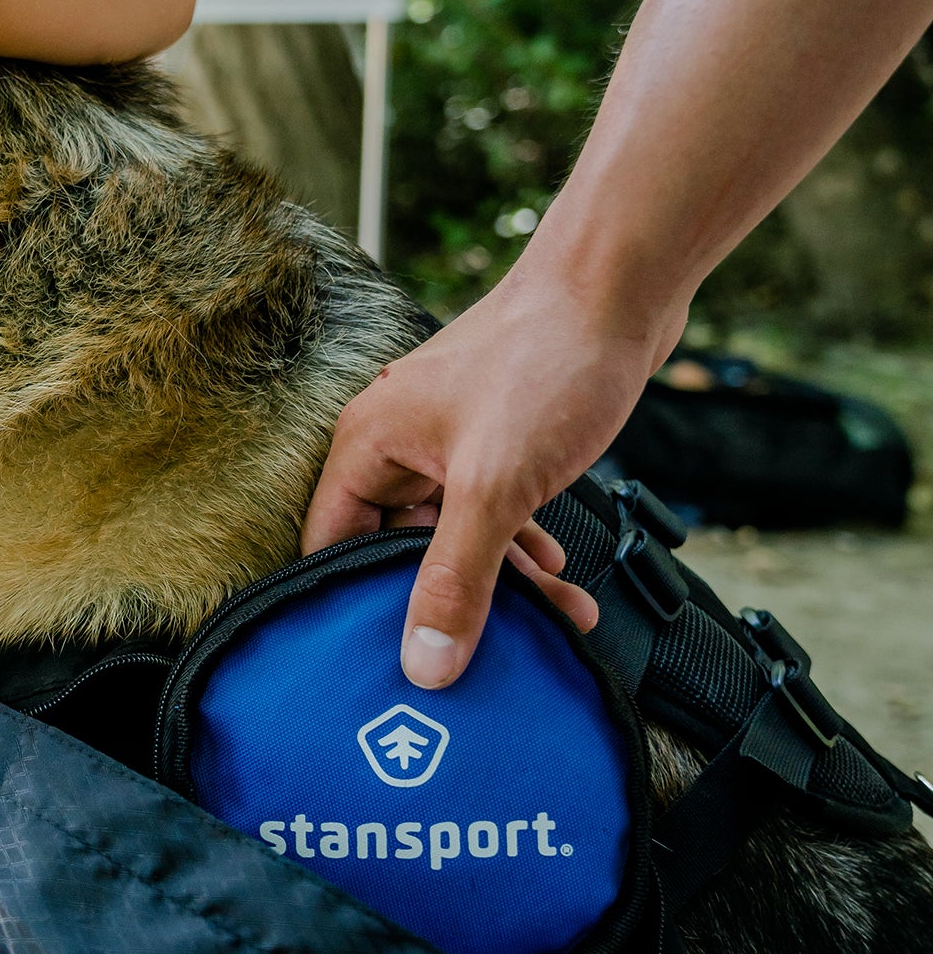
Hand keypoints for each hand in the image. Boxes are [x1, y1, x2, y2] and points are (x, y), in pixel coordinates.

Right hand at [301, 262, 676, 687]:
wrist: (621, 289)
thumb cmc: (545, 360)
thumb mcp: (494, 487)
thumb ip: (456, 578)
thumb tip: (424, 665)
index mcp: (368, 446)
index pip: (331, 547)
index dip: (357, 606)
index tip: (394, 663)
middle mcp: (398, 445)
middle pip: (395, 549)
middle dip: (446, 602)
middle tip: (486, 653)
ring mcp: (450, 443)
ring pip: (454, 536)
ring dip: (500, 583)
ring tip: (551, 622)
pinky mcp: (498, 443)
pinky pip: (494, 514)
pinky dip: (522, 549)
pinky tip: (557, 578)